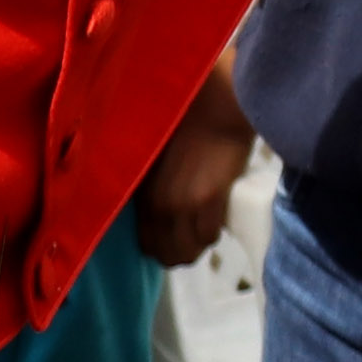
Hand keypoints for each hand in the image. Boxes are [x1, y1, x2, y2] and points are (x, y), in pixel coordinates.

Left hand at [133, 71, 255, 268]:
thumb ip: (152, 183)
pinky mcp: (209, 201)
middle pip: (166, 253)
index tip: (172, 240)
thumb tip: (158, 204)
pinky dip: (213, 234)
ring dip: (198, 247)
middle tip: (193, 240)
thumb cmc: (189, 124)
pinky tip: (217, 223)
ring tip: (205, 232)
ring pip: (188, 251)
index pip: (145, 241)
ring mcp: (182, 204)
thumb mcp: (158, 156)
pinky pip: (209, 236)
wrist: (216, 108)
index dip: (160, 247)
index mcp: (144, 192)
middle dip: (179, 252)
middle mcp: (158, 204)